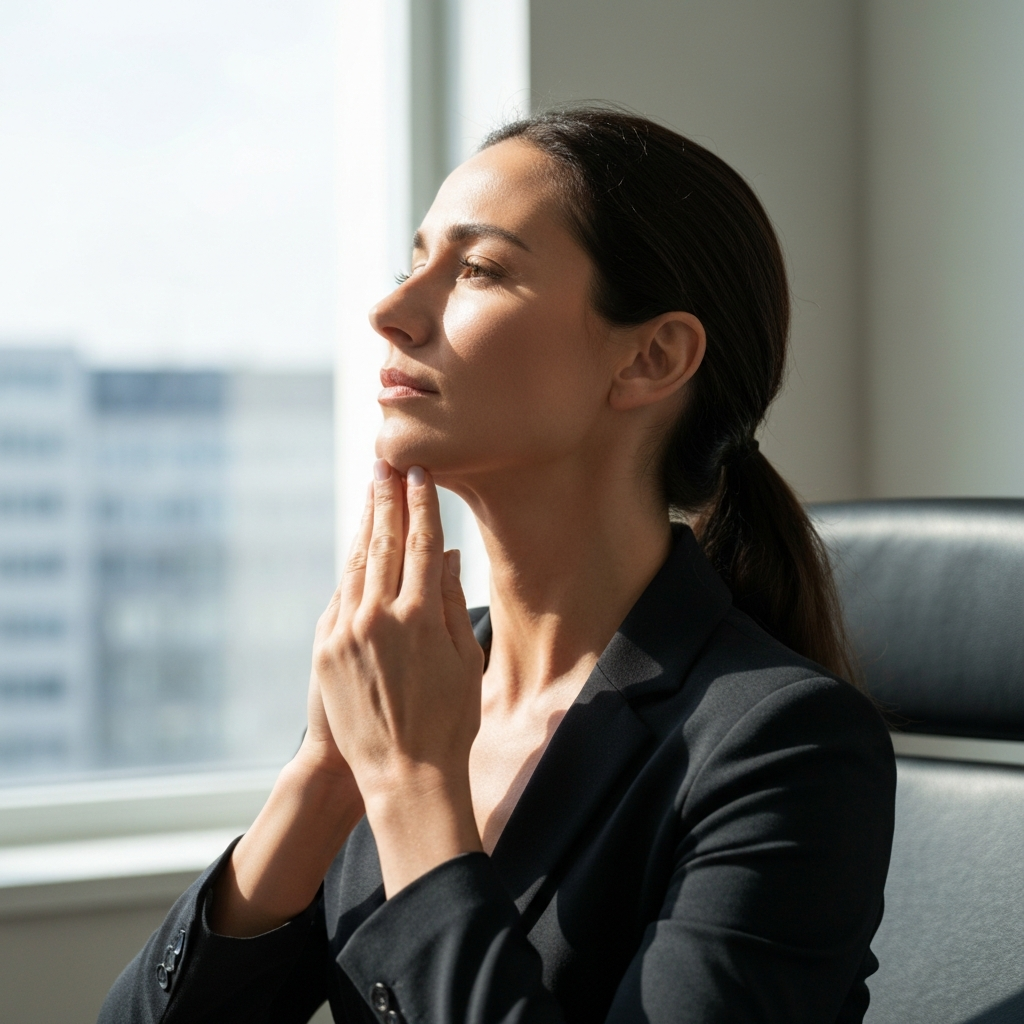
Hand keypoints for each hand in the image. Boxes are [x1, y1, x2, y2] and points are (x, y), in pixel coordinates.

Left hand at [312, 460, 484, 893]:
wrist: (402, 775)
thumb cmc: (448, 720)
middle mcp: (379, 617)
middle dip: (386, 498)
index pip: (420, 544)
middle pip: (382, 542)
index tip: (420, 475)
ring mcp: (346, 633)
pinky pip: (340, 596)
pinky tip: (357, 545)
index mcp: (420, 617)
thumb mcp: (464, 660)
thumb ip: (449, 600)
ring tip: (371, 491)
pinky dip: (350, 567)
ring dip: (364, 524)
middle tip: (386, 462)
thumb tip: (445, 551)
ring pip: (356, 564)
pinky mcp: (326, 650)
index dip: (420, 506)